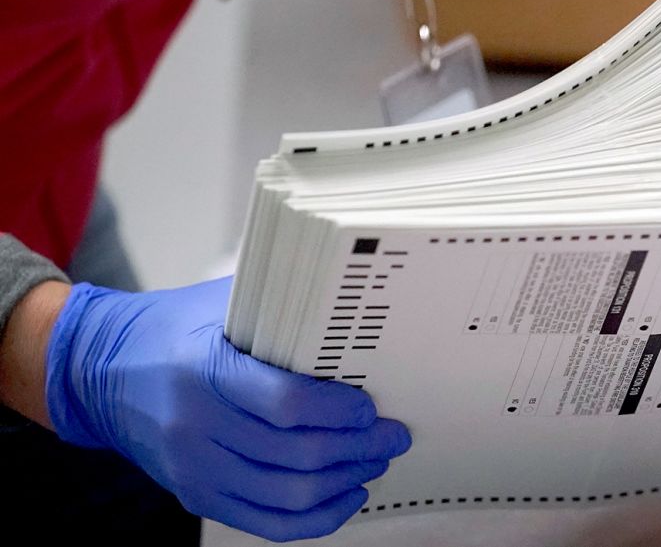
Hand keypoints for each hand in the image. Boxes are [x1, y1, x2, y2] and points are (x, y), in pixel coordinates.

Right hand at [45, 277, 411, 541]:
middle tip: (392, 435)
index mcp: (206, 371)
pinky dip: (316, 517)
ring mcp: (194, 468)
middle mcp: (196, 426)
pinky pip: (266, 522)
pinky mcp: (196, 495)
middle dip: (359, 448)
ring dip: (345, 480)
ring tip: (375, 460)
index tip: (370, 407)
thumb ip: (280, 311)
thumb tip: (353, 313)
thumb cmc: (174, 329)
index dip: (340, 411)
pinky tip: (347, 495)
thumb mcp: (221, 305)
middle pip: (297, 454)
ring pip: (288, 494)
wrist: (101, 371)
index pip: (287, 404)